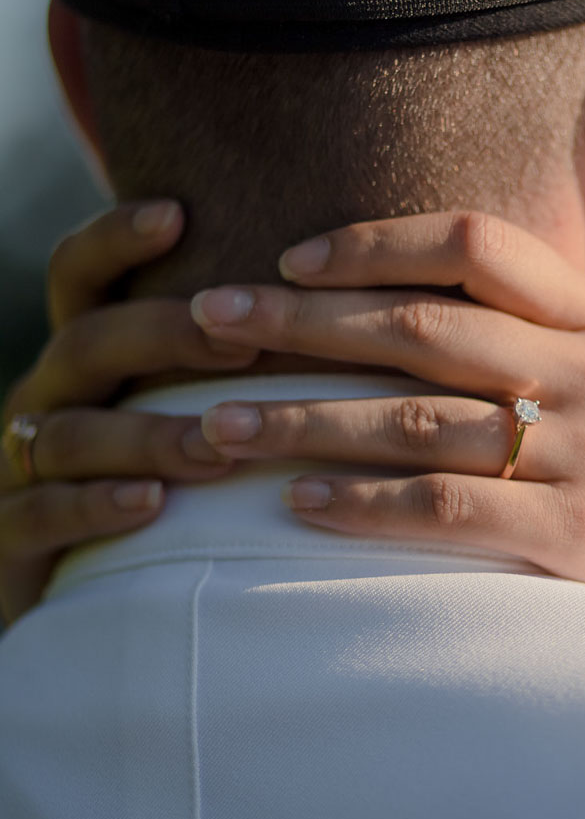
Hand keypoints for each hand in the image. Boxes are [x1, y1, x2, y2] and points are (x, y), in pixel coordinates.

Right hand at [0, 201, 252, 622]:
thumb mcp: (189, 410)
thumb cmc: (174, 490)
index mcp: (85, 356)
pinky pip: (42, 514)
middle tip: (243, 340)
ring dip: (149, 434)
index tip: (177, 212)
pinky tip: (150, 504)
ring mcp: (20, 467)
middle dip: (164, 336)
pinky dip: (96, 505)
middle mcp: (47, 398)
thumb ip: (227, 359)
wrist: (103, 605)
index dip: (116, 238)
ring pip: (73, 433)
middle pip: (88, 343)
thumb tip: (320, 299)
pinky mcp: (11, 541)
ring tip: (217, 444)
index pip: (81, 275)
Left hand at [188, 147, 584, 614]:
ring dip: (304, 421)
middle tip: (207, 320)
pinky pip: (446, 510)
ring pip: (416, 422)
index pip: (479, 245)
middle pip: (423, 327)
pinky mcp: (581, 540)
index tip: (292, 259)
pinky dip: (364, 506)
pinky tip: (298, 506)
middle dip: (302, 323)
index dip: (375, 242)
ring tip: (219, 425)